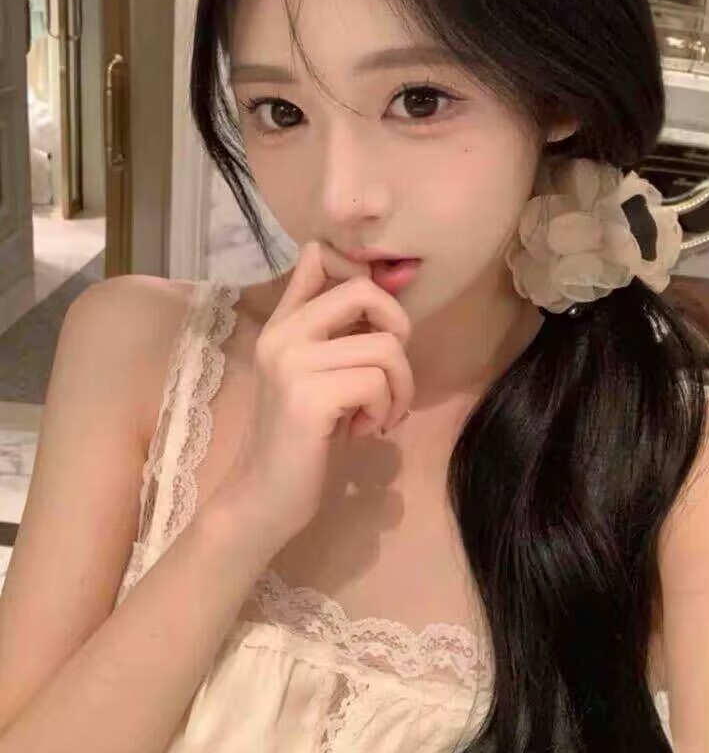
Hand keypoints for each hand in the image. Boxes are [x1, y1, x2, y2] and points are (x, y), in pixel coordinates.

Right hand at [209, 240, 414, 555]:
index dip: (363, 273)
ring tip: (380, 413)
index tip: (375, 319)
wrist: (264, 497)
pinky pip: (378, 383)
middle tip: (391, 369)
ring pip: (385, 346)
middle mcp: (283, 334)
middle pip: (364, 290)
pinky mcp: (309, 397)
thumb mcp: (317, 374)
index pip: (318, 255)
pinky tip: (364, 430)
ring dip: (399, 386)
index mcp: (284, 323)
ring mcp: (293, 364)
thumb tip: (378, 283)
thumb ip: (336, 330)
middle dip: (399, 327)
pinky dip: (386, 410)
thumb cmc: (301, 438)